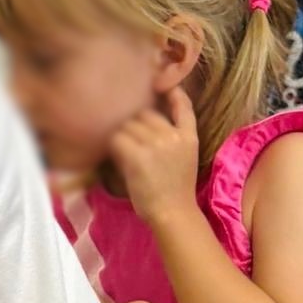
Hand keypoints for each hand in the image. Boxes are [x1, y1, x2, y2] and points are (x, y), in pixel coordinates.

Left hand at [109, 88, 200, 224]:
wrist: (173, 213)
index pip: (183, 106)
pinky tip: (118, 159)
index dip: (174, 95)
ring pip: (128, 126)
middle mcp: (174, 136)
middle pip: (144, 115)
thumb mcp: (185, 159)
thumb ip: (172, 138)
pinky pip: (116, 139)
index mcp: (189, 137)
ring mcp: (156, 144)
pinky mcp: (138, 155)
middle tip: (131, 145)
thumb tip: (144, 121)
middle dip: (135, 127)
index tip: (166, 89)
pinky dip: (113, 148)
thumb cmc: (174, 191)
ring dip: (122, 137)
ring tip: (125, 155)